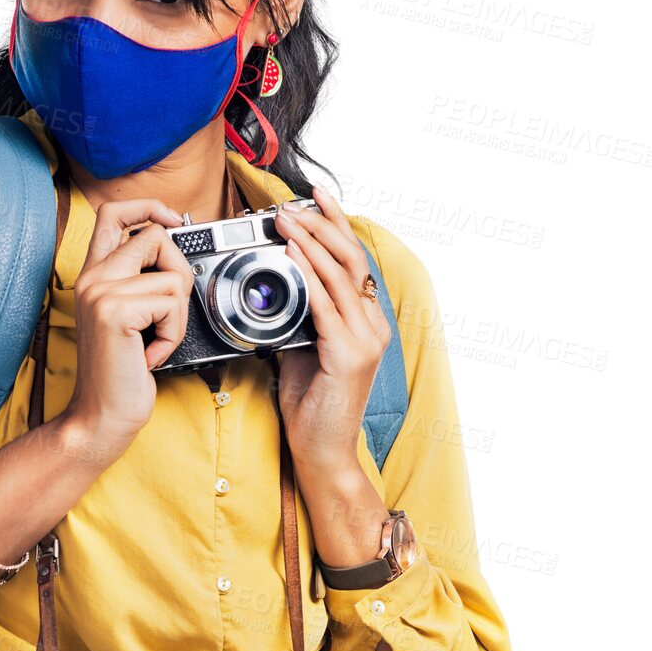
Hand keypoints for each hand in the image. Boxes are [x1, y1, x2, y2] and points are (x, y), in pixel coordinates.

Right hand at [64, 195, 191, 452]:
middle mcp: (92, 278)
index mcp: (94, 275)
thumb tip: (177, 257)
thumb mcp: (132, 320)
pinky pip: (171, 304)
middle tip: (166, 315)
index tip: (171, 220)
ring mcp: (100, 292)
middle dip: (179, 274)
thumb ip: (142, 284)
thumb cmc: (121, 374)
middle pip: (155, 235)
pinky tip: (151, 354)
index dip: (148, 206)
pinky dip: (173, 334)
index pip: (113, 212)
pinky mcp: (114, 311)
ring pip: (172, 275)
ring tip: (154, 341)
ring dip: (177, 317)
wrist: (101, 417)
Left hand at [272, 185, 393, 473]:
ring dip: (310, 243)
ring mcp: (365, 341)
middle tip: (295, 203)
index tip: (315, 199)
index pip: (354, 262)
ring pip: (340, 276)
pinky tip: (293, 257)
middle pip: (352, 258)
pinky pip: (325, 305)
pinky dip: (308, 276)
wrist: (322, 451)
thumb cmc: (312, 407)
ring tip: (287, 221)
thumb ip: (300, 319)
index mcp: (367, 323)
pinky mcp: (349, 356)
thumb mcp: (304, 351)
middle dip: (323, 224)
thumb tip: (278, 290)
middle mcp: (373, 327)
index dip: (336, 225)